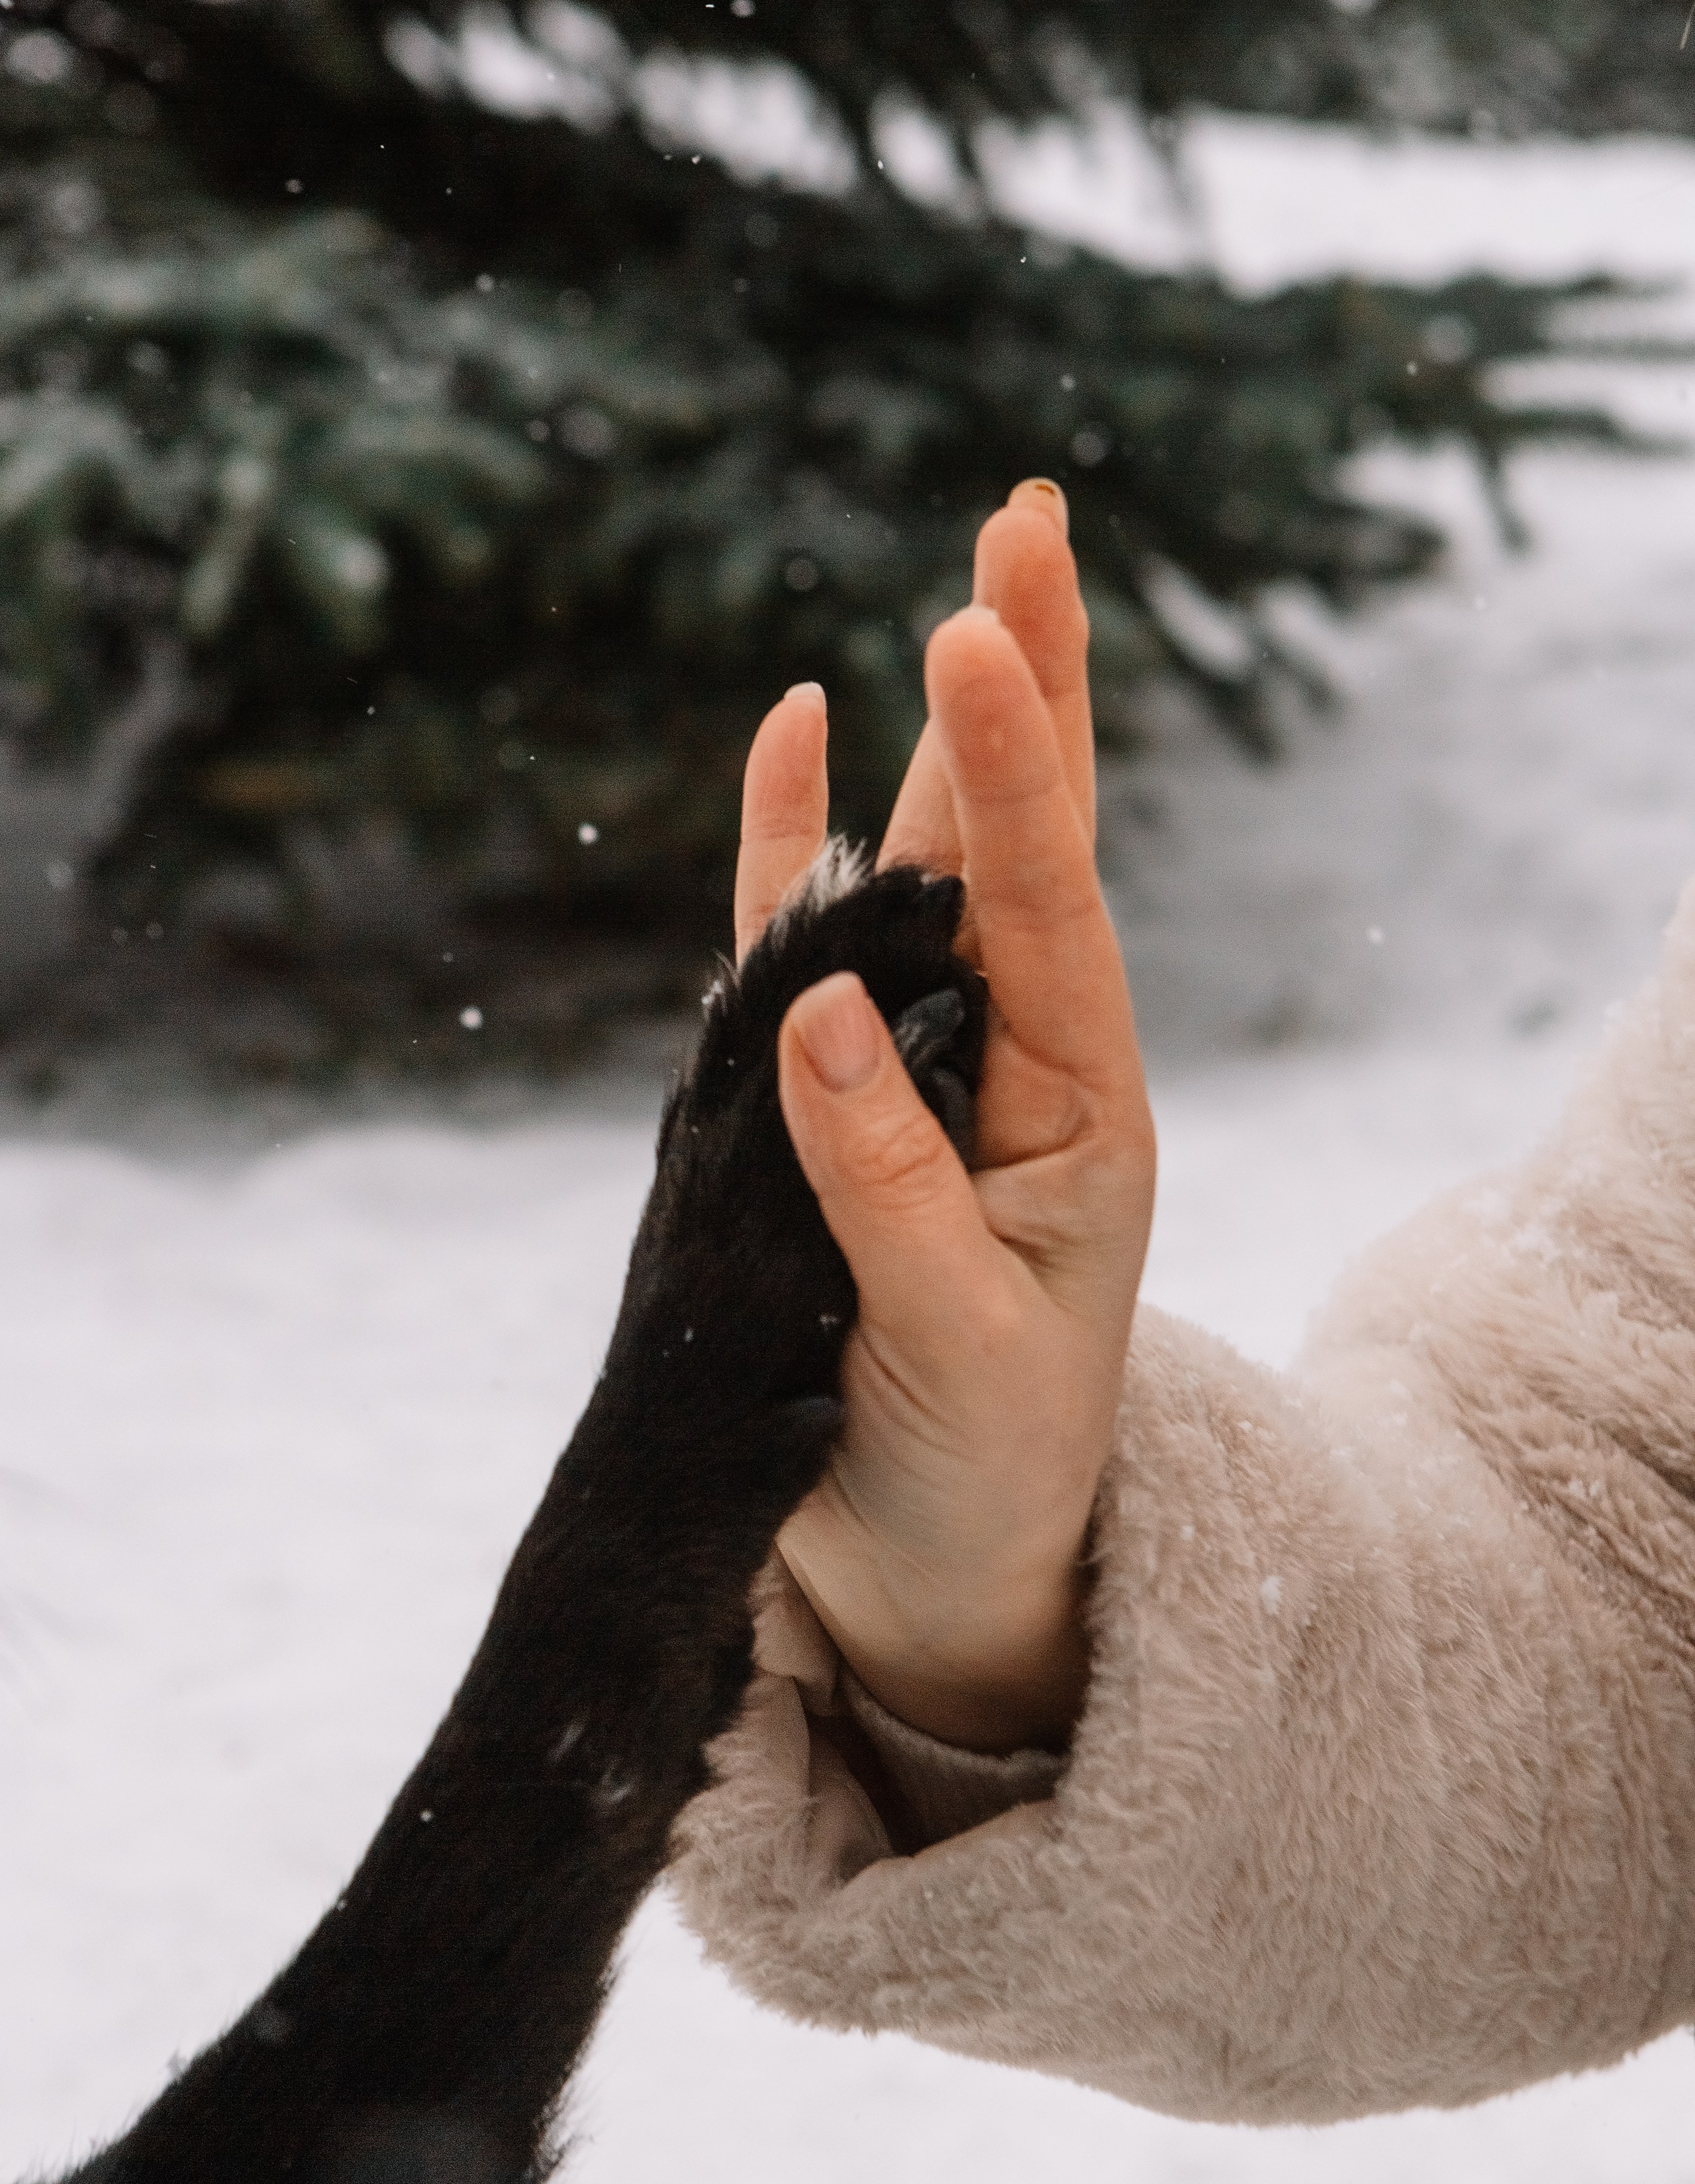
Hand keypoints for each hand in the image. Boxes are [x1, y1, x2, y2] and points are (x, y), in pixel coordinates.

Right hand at [735, 482, 1155, 1752]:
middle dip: (1026, 688)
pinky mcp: (829, 1106)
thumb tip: (813, 1008)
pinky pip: (803, 953)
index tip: (976, 628)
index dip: (1011, 771)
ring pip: (917, 878)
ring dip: (928, 741)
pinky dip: (794, 852)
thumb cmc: (980, 1469)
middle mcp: (1008, 1069)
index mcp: (1076, 1117)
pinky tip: (799, 730)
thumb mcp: (958, 1343)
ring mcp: (920, 1074)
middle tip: (1030, 518)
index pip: (1049, 909)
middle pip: (1016, 847)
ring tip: (957, 588)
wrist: (933, 1565)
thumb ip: (885, 1183)